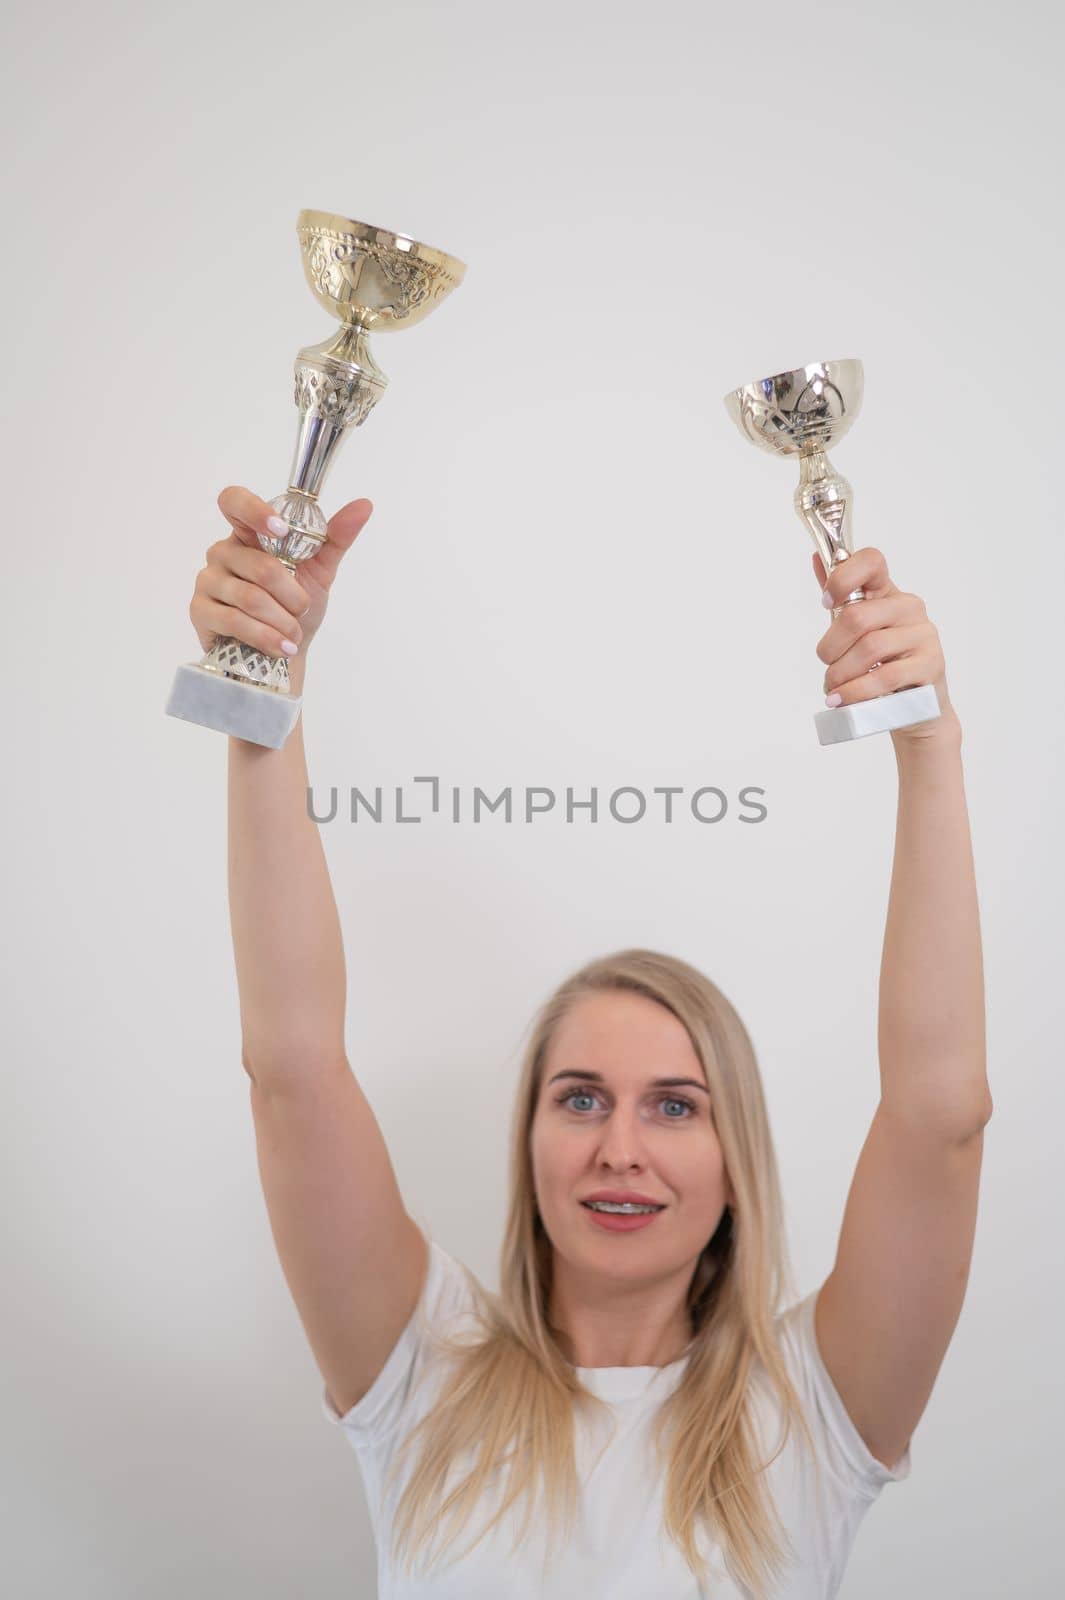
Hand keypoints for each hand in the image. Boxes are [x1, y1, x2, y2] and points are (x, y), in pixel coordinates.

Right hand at [190, 487, 373, 659]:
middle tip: (302, 610)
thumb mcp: (320, 571)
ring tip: (292, 634)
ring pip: (250, 597)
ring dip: (282, 621)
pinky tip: (280, 647)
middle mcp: (223, 552)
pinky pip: (235, 621)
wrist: (284, 652)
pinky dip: (265, 637)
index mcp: (248, 534)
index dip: (255, 510)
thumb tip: (364, 505)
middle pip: (260, 566)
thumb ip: (336, 537)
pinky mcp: (200, 611)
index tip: (282, 531)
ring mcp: (208, 580)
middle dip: (292, 596)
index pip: (234, 501)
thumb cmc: (296, 607)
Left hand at [812, 548, 960, 749]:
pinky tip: (842, 699)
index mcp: (888, 593)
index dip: (842, 577)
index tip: (826, 602)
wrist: (916, 706)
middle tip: (826, 664)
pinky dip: (856, 691)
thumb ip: (841, 597)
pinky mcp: (931, 665)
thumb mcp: (859, 630)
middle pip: (858, 617)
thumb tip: (817, 558)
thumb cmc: (883, 662)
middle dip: (830, 647)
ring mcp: (924, 635)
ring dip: (841, 673)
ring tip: (833, 688)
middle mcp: (909, 607)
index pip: (872, 561)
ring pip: (870, 648)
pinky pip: (885, 677)